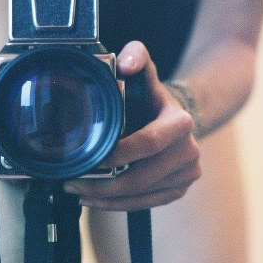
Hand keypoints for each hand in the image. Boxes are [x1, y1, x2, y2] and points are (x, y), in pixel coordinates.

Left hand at [63, 41, 200, 210]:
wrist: (177, 119)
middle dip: (104, 184)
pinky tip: (96, 201)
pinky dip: (119, 205)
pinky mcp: (179, 190)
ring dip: (107, 198)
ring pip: (142, 195)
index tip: (91, 158)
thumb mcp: (145, 71)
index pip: (147, 143)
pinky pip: (147, 205)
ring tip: (78, 191)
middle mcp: (189, 151)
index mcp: (180, 124)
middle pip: (141, 177)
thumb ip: (136, 57)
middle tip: (73, 181)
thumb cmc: (152, 97)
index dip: (119, 154)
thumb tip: (125, 63)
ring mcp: (186, 174)